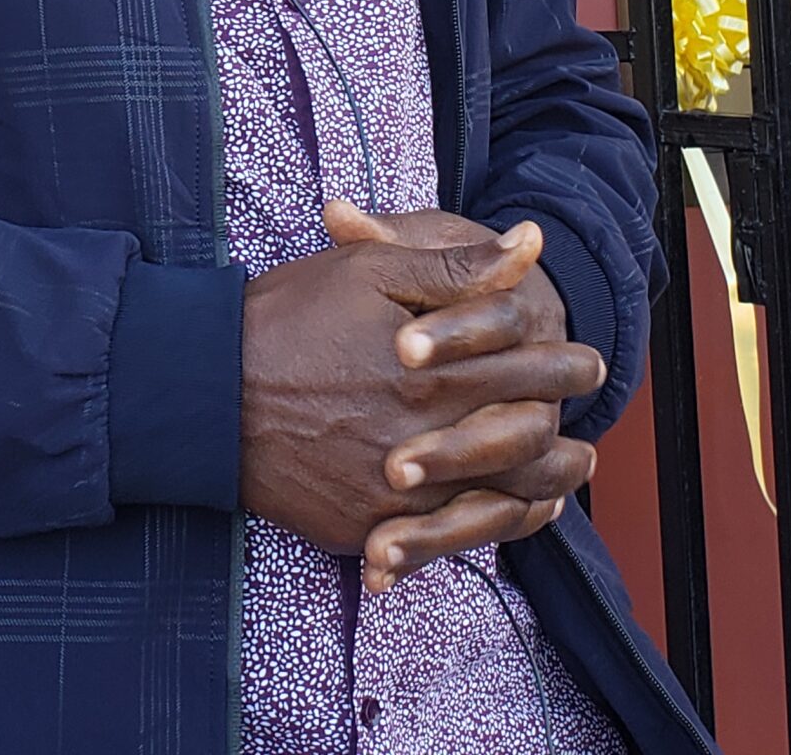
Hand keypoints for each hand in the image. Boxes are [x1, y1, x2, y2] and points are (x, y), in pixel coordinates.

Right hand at [237, 219, 605, 560]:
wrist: (201, 392)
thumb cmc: (286, 319)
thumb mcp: (371, 271)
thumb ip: (456, 268)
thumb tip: (529, 246)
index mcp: (431, 376)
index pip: (528, 374)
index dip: (568, 367)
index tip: (589, 363)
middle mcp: (421, 443)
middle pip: (523, 448)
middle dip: (565, 439)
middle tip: (587, 436)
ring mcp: (390, 497)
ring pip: (492, 507)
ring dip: (539, 493)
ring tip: (562, 478)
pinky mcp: (361, 529)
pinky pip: (436, 545)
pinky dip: (477, 532)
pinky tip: (498, 516)